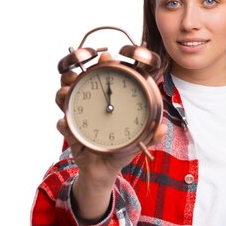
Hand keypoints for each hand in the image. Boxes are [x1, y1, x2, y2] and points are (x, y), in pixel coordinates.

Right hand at [55, 51, 166, 219]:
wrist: (105, 170)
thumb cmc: (122, 147)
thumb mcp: (140, 139)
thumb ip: (151, 134)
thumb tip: (163, 129)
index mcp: (108, 97)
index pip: (103, 73)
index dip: (102, 61)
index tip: (105, 55)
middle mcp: (90, 101)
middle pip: (75, 77)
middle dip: (72, 70)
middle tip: (76, 69)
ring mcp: (78, 114)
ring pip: (63, 96)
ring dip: (63, 92)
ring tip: (66, 93)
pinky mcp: (70, 131)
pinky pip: (62, 124)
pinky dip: (63, 123)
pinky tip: (66, 123)